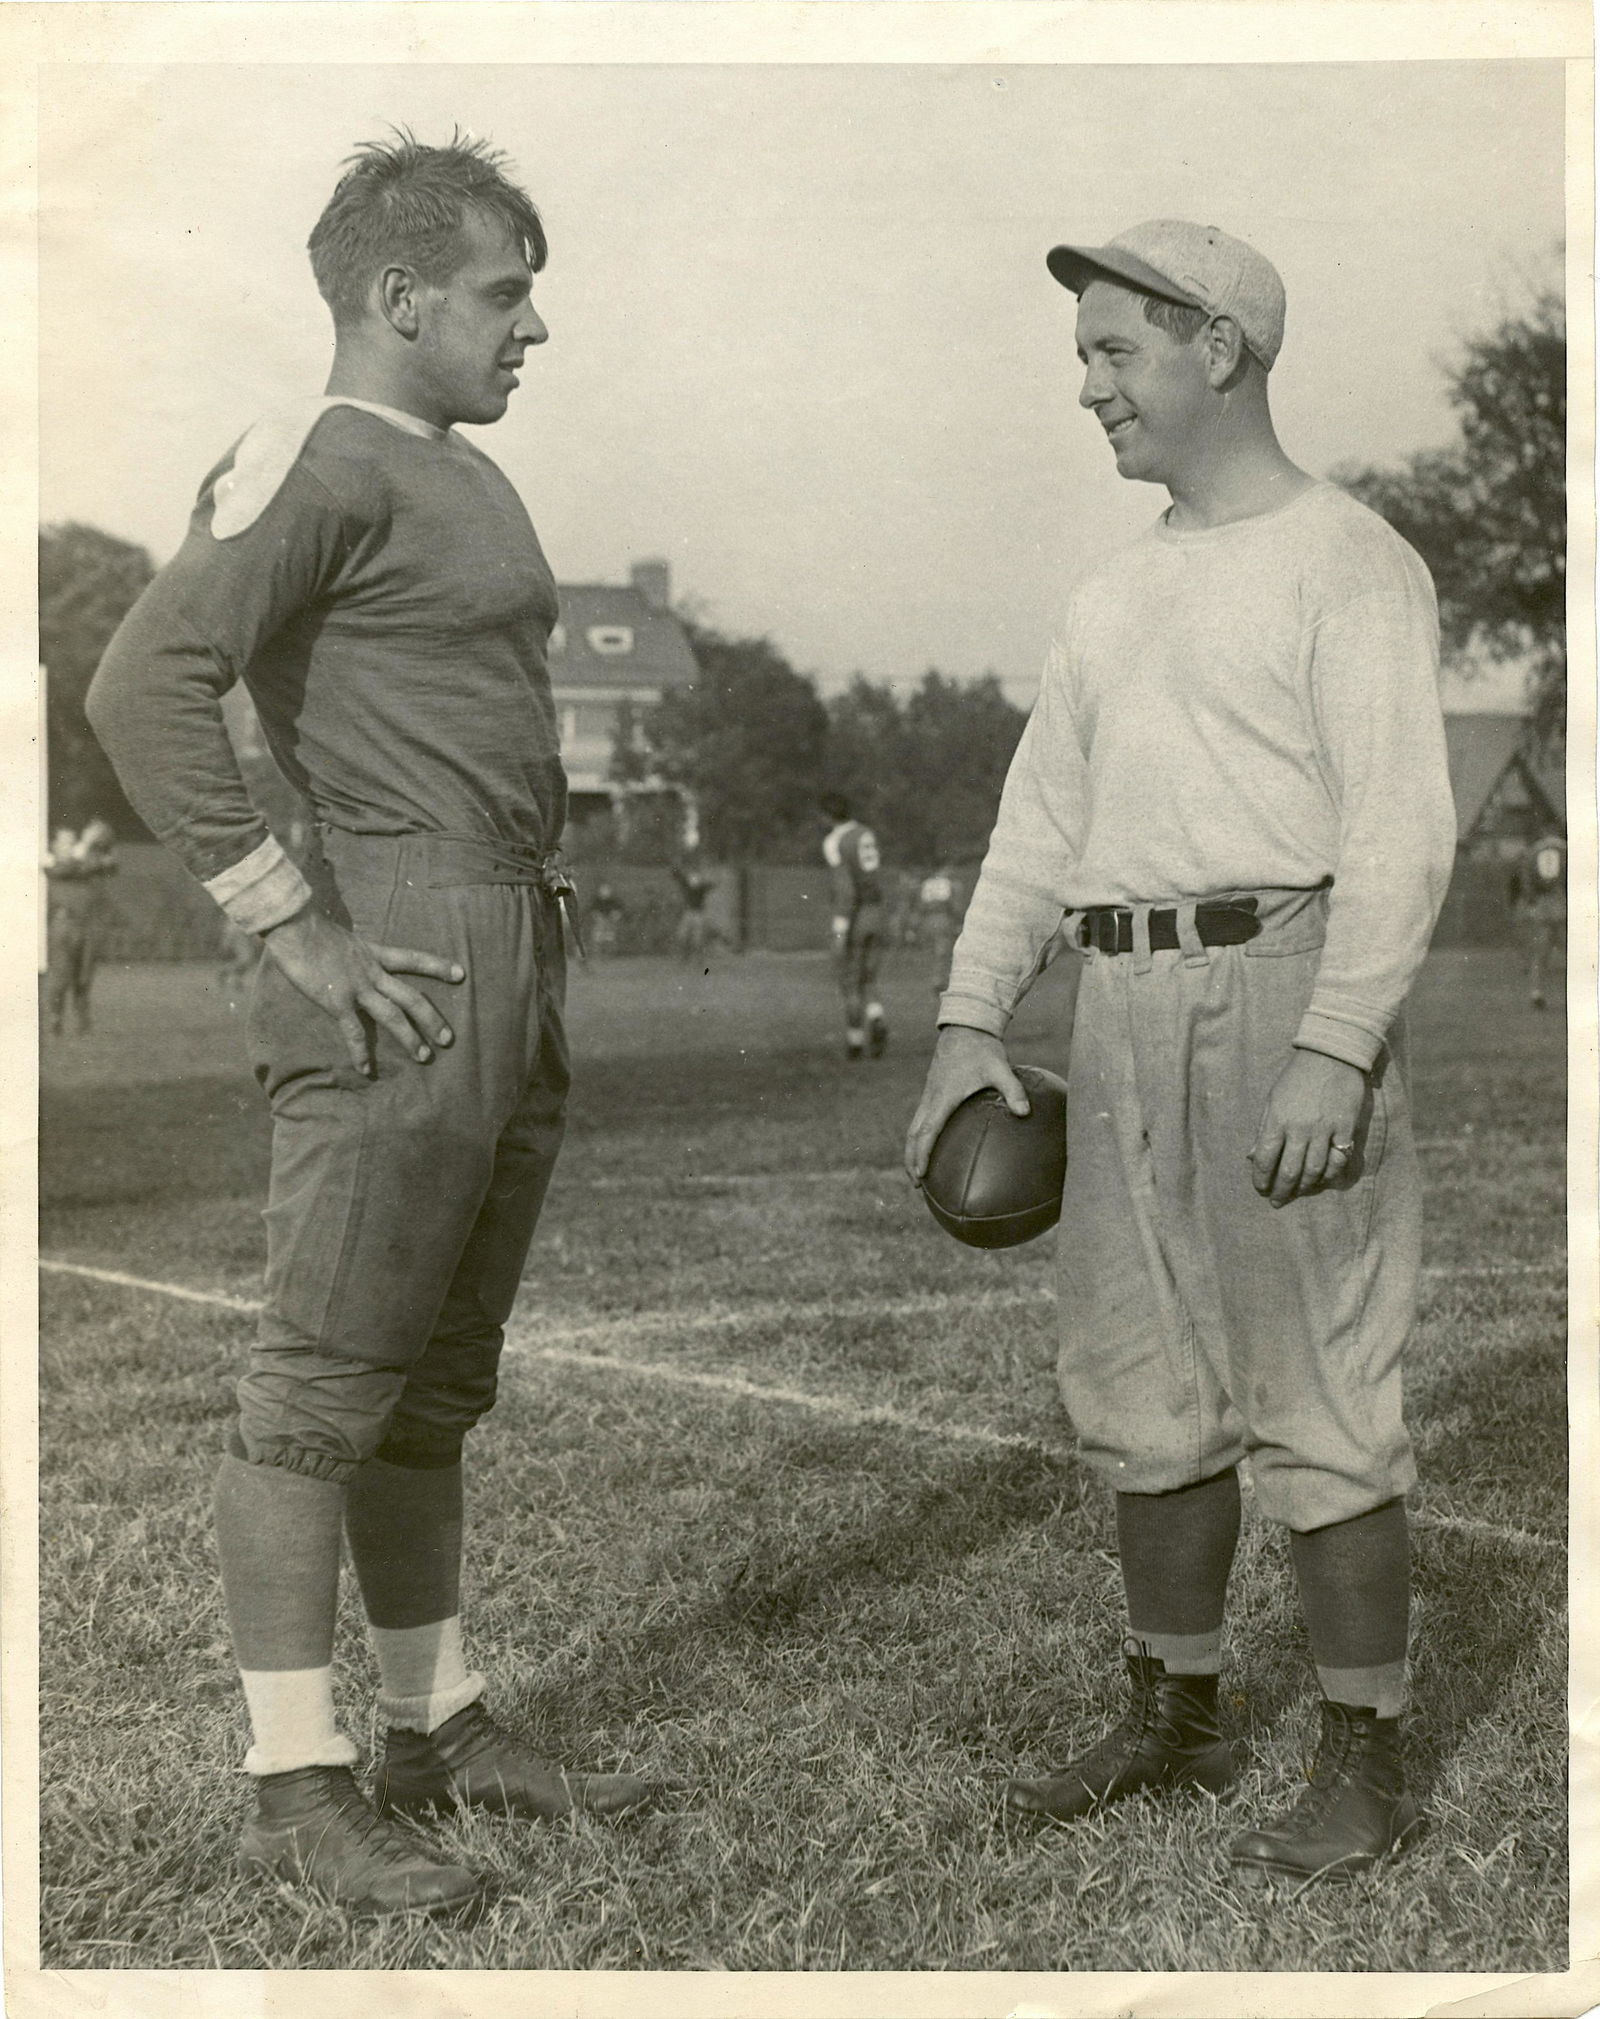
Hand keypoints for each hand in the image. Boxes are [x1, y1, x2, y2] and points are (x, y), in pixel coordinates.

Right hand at [261, 905, 464, 1077]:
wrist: (294, 927)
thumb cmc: (309, 928)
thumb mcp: (341, 936)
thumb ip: (352, 950)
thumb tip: (349, 954)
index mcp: (373, 953)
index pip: (412, 959)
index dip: (437, 966)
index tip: (461, 974)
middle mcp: (372, 972)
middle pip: (411, 997)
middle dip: (431, 1018)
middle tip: (448, 1038)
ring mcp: (357, 988)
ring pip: (392, 1016)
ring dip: (410, 1038)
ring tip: (424, 1056)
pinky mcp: (337, 1001)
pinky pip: (353, 1032)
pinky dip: (360, 1053)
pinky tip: (367, 1070)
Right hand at [904, 1024, 1030, 1182]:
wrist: (966, 1026)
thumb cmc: (983, 1048)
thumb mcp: (1000, 1069)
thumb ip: (1013, 1090)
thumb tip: (1025, 1113)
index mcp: (943, 1098)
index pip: (927, 1132)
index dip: (921, 1155)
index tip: (920, 1176)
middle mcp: (931, 1098)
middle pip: (912, 1134)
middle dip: (911, 1159)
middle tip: (917, 1183)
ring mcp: (929, 1094)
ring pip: (914, 1126)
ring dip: (913, 1148)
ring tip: (919, 1170)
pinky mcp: (933, 1090)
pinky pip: (922, 1118)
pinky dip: (921, 1135)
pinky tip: (935, 1143)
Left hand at [1248, 1049, 1366, 1205]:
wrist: (1331, 1055)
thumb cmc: (1296, 1078)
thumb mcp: (1273, 1099)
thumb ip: (1264, 1129)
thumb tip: (1251, 1157)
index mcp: (1277, 1120)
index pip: (1264, 1159)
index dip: (1260, 1179)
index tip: (1261, 1189)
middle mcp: (1299, 1128)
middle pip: (1289, 1171)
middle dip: (1281, 1191)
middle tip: (1278, 1201)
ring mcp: (1324, 1129)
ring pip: (1314, 1170)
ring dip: (1305, 1187)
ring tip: (1299, 1192)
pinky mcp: (1346, 1128)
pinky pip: (1338, 1160)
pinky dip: (1331, 1175)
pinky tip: (1324, 1180)